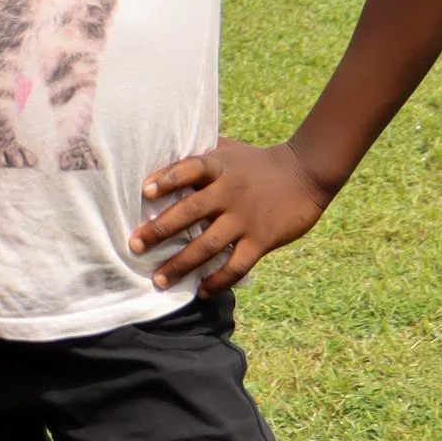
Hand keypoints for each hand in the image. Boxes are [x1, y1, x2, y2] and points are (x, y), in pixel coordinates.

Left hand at [129, 140, 330, 295]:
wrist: (306, 173)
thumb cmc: (258, 162)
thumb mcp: (229, 150)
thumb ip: (201, 154)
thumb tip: (162, 153)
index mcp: (220, 167)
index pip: (190, 169)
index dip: (167, 179)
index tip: (145, 192)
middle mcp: (230, 192)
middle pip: (190, 211)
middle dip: (160, 230)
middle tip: (135, 245)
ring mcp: (245, 218)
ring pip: (208, 244)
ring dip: (181, 263)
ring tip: (159, 279)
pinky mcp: (262, 239)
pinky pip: (237, 265)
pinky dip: (218, 279)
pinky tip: (202, 290)